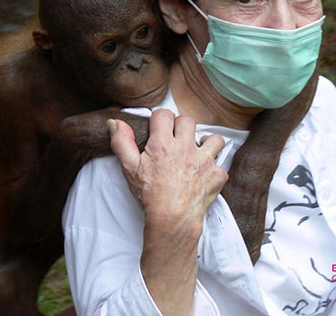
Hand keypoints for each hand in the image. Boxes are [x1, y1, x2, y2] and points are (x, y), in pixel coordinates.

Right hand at [108, 109, 226, 228]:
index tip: (159, 129)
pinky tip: (204, 174)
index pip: (164, 114)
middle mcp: (186, 148)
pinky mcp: (216, 175)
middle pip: (188, 121)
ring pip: (214, 139)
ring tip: (197, 152)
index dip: (160, 120)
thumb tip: (115, 122)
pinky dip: (214, 169)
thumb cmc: (150, 195)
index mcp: (163, 143)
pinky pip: (221, 165)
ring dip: (206, 143)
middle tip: (175, 141)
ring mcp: (204, 161)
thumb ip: (122, 142)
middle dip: (181, 128)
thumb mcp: (129, 168)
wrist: (172, 220)